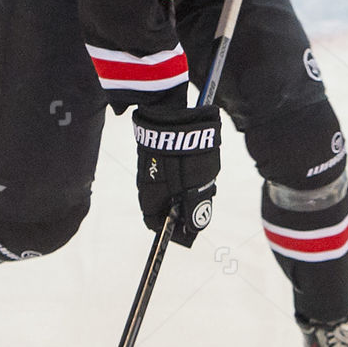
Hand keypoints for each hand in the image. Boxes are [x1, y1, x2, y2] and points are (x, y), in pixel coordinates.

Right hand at [132, 103, 220, 247]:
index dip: (173, 230)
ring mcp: (149, 166)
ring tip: (203, 181)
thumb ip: (195, 208)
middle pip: (162, 205)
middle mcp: (144, 184)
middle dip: (182, 208)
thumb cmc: (186, 157)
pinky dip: (182, 174)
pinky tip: (196, 166)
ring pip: (167, 187)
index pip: (155, 223)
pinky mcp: (156, 152)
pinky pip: (168, 170)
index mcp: (150, 198)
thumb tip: (194, 229)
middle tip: (202, 201)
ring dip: (184, 189)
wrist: (173, 117)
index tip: (190, 229)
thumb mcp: (197, 188)